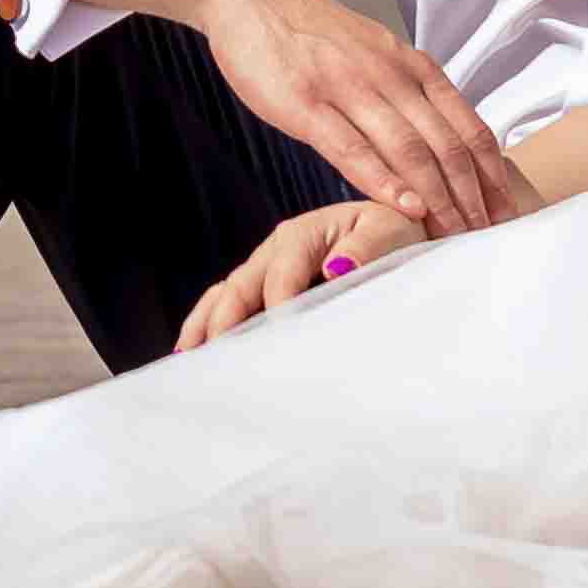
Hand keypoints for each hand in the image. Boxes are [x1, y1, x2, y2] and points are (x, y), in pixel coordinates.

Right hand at [173, 200, 428, 352]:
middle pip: (239, 288)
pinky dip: (210, 323)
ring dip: (205, 324)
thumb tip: (334, 267)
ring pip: (226, 295)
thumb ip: (364, 249)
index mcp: (302, 235)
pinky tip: (192, 348)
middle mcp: (276, 249)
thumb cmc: (396, 232)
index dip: (276, 312)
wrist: (402, 228)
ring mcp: (267, 267)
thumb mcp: (388, 232)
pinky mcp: (267, 285)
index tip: (275, 345)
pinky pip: (231, 301)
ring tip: (185, 357)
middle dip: (223, 323)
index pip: (280, 279)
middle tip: (211, 360)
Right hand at [187, 0, 533, 233]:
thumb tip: (437, 148)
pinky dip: (383, 181)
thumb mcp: (375, 57)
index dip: (492, 175)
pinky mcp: (306, 102)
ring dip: (438, 198)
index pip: (468, 127)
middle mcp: (390, 75)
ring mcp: (348, 87)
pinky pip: (352, 148)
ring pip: (409, 150)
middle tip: (488, 237)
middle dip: (473, 197)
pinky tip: (404, 207)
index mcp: (411, 66)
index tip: (507, 212)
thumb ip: (406, 98)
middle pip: (447, 145)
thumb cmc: (313, 35)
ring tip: (455, 236)